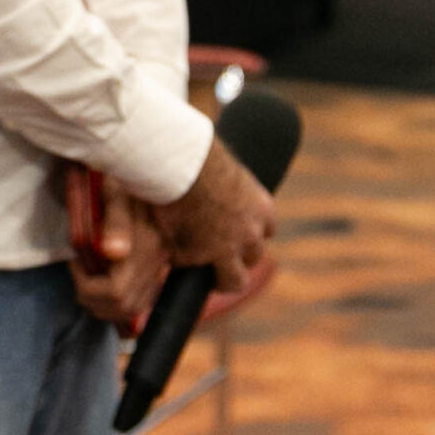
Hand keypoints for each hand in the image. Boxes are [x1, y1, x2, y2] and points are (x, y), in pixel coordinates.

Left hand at [66, 170, 168, 330]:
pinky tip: (103, 283)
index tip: (75, 263)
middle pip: (122, 307)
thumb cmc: (126, 182)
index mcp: (146, 249)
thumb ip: (117, 222)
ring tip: (87, 280)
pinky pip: (139, 302)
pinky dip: (116, 303)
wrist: (156, 177)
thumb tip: (112, 252)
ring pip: (131, 311)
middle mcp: (155, 265)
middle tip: (78, 273)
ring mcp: (158, 270)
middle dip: (92, 298)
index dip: (87, 285)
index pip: (116, 292)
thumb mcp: (117, 193)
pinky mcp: (157, 272)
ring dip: (103, 304)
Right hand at [150, 134, 276, 293]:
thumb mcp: (222, 169)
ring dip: (220, 278)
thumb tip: (214, 170)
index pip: (265, 230)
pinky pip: (192, 272)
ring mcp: (225, 248)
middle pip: (254, 256)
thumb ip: (223, 183)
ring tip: (202, 278)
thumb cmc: (196, 154)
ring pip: (234, 279)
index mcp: (260, 207)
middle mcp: (250, 232)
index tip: (236, 234)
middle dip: (237, 258)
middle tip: (218, 257)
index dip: (249, 233)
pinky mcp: (197, 256)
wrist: (181, 163)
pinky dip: (181, 266)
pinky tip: (168, 259)